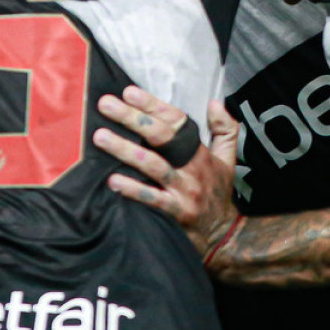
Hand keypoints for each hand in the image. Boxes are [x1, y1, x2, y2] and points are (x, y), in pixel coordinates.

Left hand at [93, 86, 242, 258]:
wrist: (224, 237)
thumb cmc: (219, 194)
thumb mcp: (228, 159)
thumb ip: (225, 129)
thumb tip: (214, 102)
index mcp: (200, 152)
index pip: (177, 122)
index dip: (154, 105)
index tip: (129, 92)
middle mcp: (192, 169)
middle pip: (162, 138)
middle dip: (133, 118)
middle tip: (106, 104)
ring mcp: (183, 192)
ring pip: (152, 165)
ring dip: (125, 150)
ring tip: (100, 136)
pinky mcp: (175, 214)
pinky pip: (151, 199)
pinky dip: (132, 189)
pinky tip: (112, 180)